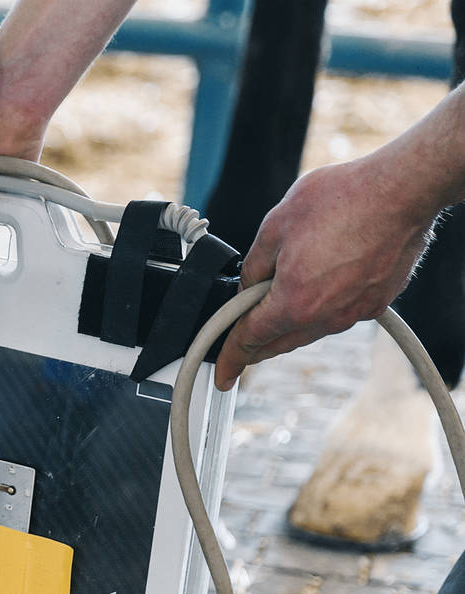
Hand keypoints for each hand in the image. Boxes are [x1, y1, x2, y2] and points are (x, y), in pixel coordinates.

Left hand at [213, 157, 432, 389]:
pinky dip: (318, 312)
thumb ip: (254, 267)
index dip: (230, 357)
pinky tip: (313, 291)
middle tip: (238, 346)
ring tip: (272, 308)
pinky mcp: (377, 301)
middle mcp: (327, 316)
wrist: (404, 188)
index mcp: (294, 303)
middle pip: (279, 343)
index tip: (222, 373)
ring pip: (309, 332)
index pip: (250, 340)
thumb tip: (248, 288)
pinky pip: (337, 316)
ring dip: (287, 327)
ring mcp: (356, 312)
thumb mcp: (275, 226)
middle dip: (255, 347)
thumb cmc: (343, 199)